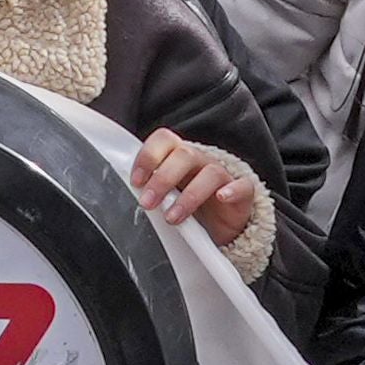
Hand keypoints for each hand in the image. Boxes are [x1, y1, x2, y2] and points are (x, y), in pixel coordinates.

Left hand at [124, 127, 272, 274]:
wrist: (222, 224)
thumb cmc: (189, 205)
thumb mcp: (167, 197)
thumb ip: (150, 190)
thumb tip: (121, 196)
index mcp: (179, 157)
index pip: (164, 140)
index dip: (149, 156)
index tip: (136, 181)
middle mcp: (200, 161)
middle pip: (184, 155)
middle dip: (162, 179)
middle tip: (148, 203)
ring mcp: (223, 175)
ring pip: (210, 173)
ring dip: (190, 195)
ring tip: (173, 218)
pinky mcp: (243, 193)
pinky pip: (243, 186)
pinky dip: (233, 190)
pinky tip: (222, 198)